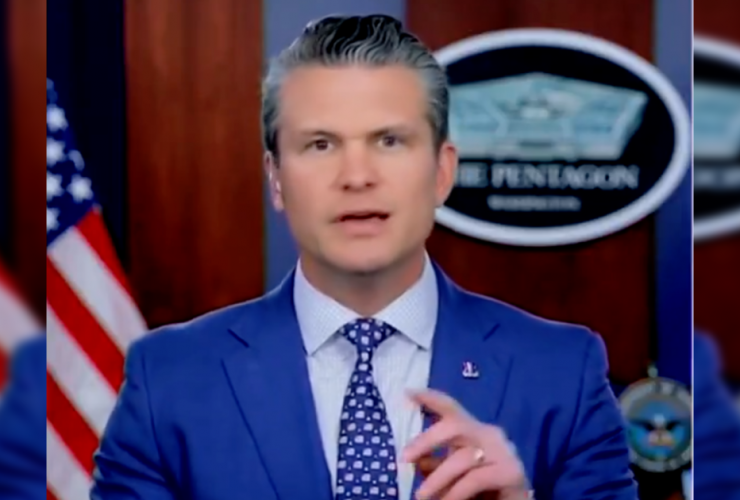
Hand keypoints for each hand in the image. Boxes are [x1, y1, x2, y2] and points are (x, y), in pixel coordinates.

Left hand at [402, 389, 529, 499]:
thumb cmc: (484, 490)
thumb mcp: (453, 475)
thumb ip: (437, 464)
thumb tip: (416, 460)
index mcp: (475, 431)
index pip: (452, 408)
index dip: (431, 399)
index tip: (408, 392)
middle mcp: (491, 435)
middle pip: (456, 426)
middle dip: (427, 440)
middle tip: (405, 457)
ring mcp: (504, 452)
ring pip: (463, 458)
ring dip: (437, 479)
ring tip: (421, 496)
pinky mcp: (511, 473)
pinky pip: (475, 479)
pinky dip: (455, 492)